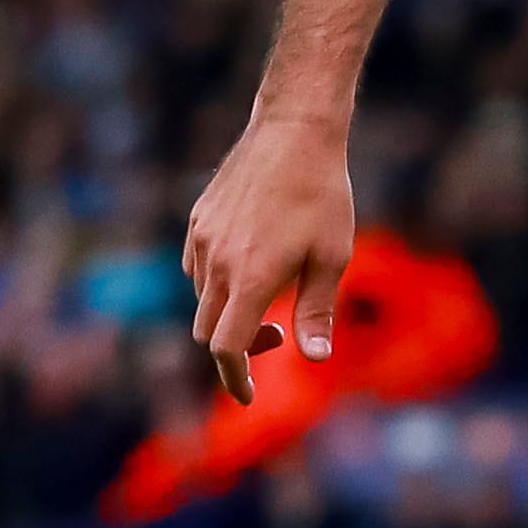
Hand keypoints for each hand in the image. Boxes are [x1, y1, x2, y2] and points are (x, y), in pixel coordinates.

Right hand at [184, 111, 357, 401]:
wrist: (294, 130)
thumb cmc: (322, 194)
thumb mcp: (332, 256)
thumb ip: (317, 311)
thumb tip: (315, 359)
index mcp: (250, 278)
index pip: (226, 348)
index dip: (234, 379)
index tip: (247, 396)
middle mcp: (217, 262)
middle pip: (207, 332)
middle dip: (237, 349)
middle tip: (280, 332)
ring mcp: (201, 239)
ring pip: (201, 299)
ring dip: (228, 313)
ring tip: (273, 290)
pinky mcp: (197, 220)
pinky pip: (195, 268)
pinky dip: (215, 284)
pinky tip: (249, 266)